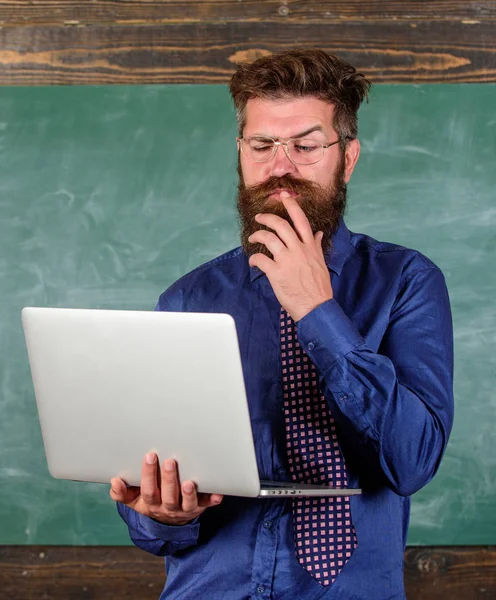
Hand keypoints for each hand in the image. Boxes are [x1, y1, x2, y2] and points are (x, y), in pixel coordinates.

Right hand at [109, 453, 222, 524]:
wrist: (168, 520)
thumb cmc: (150, 500)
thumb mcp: (133, 499)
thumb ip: (121, 492)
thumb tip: (114, 481)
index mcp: (150, 503)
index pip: (148, 491)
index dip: (148, 475)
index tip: (150, 455)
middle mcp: (167, 507)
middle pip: (168, 497)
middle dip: (169, 479)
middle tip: (171, 461)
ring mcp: (184, 509)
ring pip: (187, 504)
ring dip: (189, 494)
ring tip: (189, 482)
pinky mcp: (199, 507)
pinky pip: (206, 505)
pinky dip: (212, 500)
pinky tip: (218, 494)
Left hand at [248, 192, 332, 320]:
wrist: (316, 307)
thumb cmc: (318, 287)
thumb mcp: (321, 263)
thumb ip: (316, 246)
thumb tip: (317, 234)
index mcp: (309, 247)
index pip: (301, 220)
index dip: (291, 206)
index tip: (284, 196)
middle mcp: (298, 250)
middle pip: (281, 225)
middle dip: (267, 218)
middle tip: (259, 217)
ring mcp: (286, 260)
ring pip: (268, 238)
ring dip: (257, 235)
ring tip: (252, 238)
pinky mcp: (276, 272)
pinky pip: (260, 259)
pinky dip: (253, 258)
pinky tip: (253, 262)